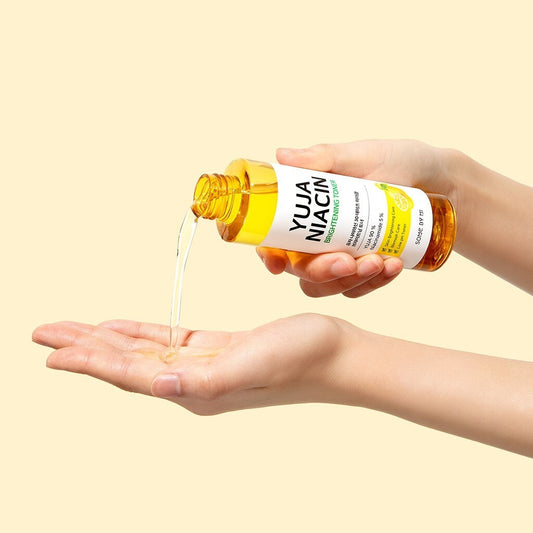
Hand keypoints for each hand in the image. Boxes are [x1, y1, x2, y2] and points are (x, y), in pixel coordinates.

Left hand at [32, 314, 358, 414]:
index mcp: (195, 390)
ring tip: (74, 331)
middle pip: (126, 363)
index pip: (130, 374)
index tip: (51, 352)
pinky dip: (141, 333)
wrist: (334, 354)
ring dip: (106, 341)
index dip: (89, 361)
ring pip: (143, 351)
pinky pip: (168, 340)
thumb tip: (160, 387)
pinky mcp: (217, 348)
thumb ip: (205, 381)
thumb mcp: (254, 366)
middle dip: (84, 348)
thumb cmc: (301, 358)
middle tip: (45, 333)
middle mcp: (193, 381)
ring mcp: (204, 365)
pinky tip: (123, 329)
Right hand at [258, 139, 458, 297]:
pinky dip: (375, 282)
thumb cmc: (396, 161)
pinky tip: (394, 265)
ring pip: (329, 287)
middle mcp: (318, 239)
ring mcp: (342, 256)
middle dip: (321, 272)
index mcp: (307, 212)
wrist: (439, 181)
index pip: (276, 240)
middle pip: (301, 271)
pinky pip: (359, 289)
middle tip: (347, 261)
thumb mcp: (359, 156)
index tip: (278, 264)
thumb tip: (282, 155)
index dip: (269, 256)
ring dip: (351, 281)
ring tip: (380, 261)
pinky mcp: (366, 269)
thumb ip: (321, 158)